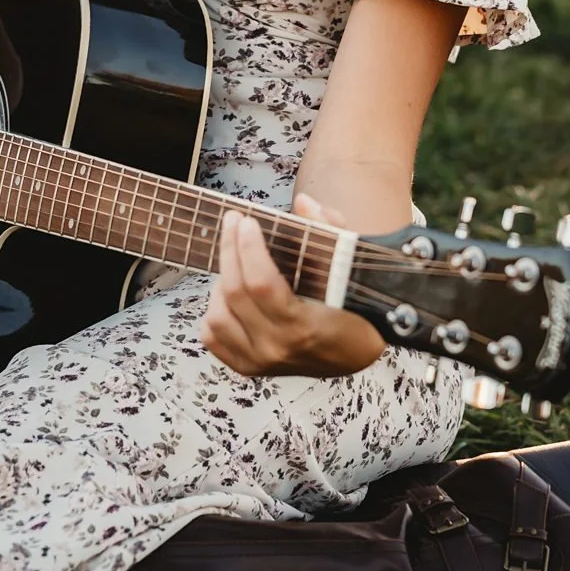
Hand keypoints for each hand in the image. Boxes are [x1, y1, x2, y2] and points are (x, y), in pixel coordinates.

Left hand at [200, 195, 385, 377]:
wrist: (356, 357)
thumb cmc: (355, 309)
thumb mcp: (351, 268)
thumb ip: (330, 231)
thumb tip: (303, 202)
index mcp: (304, 326)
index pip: (261, 284)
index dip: (248, 248)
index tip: (246, 221)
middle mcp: (278, 347)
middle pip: (235, 293)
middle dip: (229, 249)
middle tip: (233, 223)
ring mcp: (260, 361)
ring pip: (217, 316)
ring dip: (222, 282)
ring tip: (235, 262)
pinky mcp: (248, 368)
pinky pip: (213, 338)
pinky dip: (215, 312)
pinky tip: (230, 294)